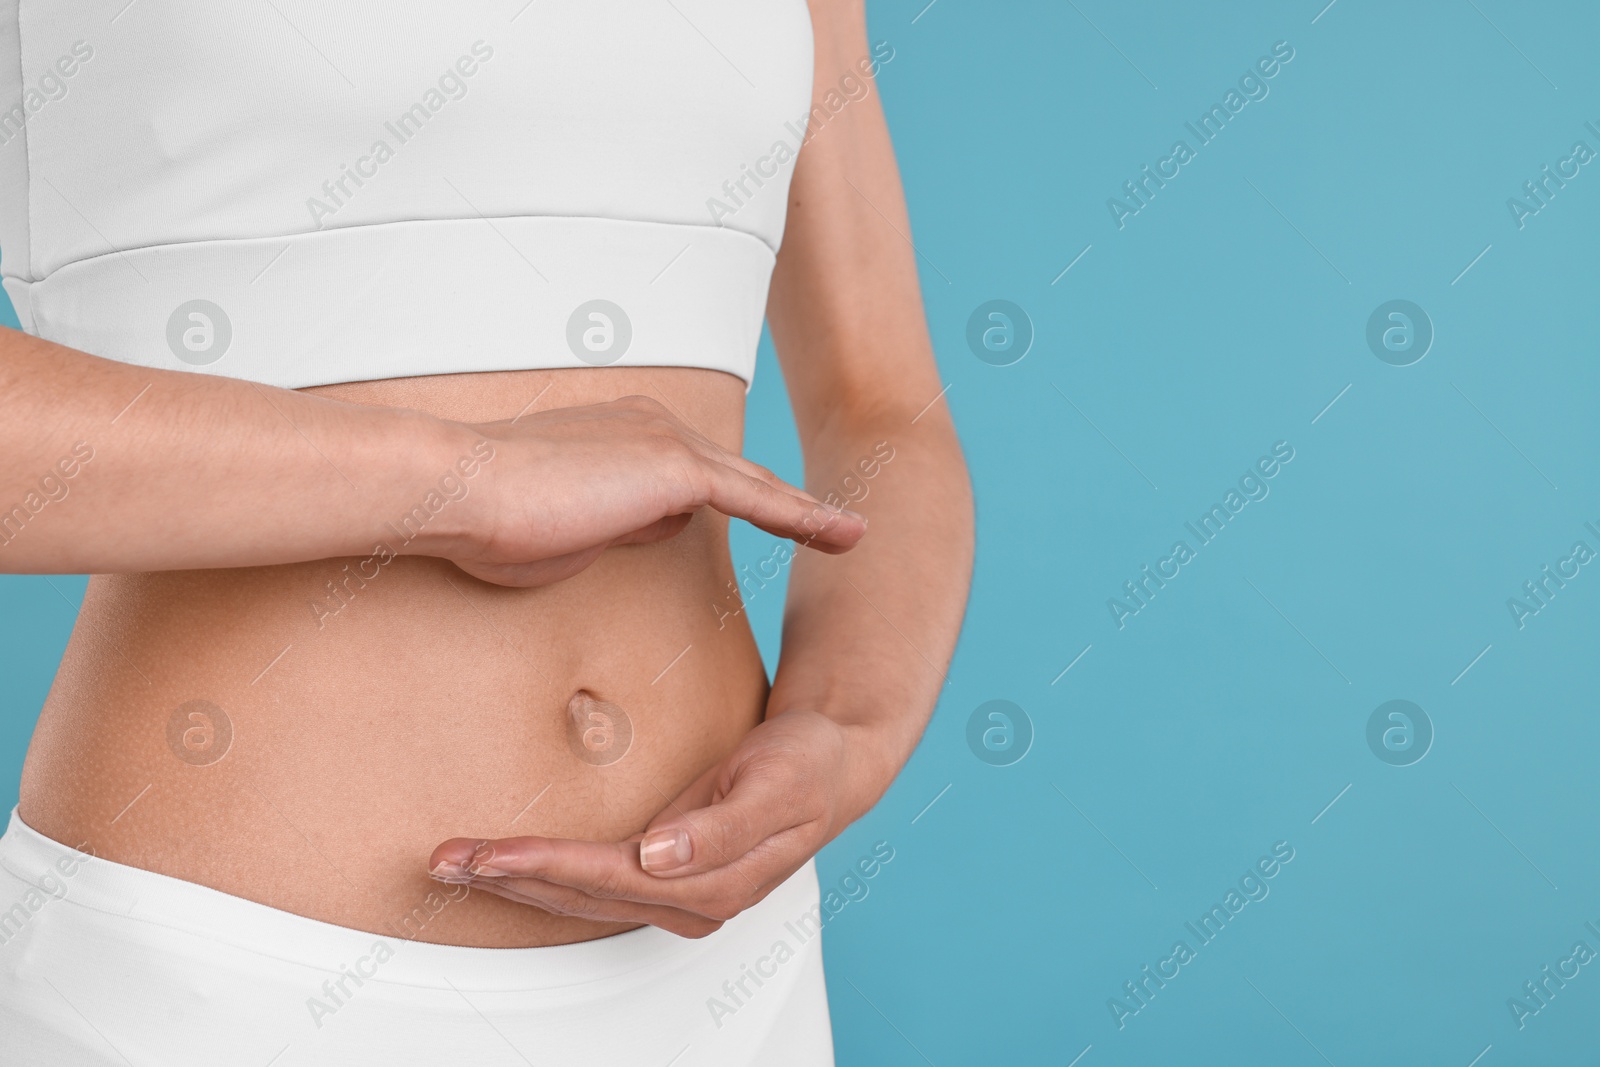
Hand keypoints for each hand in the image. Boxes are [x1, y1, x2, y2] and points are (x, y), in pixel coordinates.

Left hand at [427, 710, 874, 936]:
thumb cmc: (808, 764)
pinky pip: (591, 882)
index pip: (610, 880)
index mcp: (715, 883)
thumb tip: (662, 856)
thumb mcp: (780, 783)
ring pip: (578, 897)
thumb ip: (724, 827)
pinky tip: (505, 864)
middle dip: (509, 880)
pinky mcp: (664, 873)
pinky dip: (542, 873)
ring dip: (514, 881)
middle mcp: (689, 899)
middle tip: (446, 859)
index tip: (492, 855)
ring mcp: (675, 892)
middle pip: (581, 897)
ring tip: (454, 861)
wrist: (833, 759)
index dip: (547, 869)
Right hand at [439, 395, 864, 586]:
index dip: (733, 497)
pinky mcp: (675, 467)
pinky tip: (839, 534)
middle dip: (783, 498)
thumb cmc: (492, 520)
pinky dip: (801, 516)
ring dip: (806, 510)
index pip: (691, 474)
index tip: (762, 515)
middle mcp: (651, 424)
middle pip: (736, 473)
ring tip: (851, 535)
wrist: (460, 492)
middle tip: (833, 524)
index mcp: (621, 435)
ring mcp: (666, 441)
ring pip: (755, 483)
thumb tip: (648, 526)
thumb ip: (612, 523)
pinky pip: (755, 498)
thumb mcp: (566, 527)